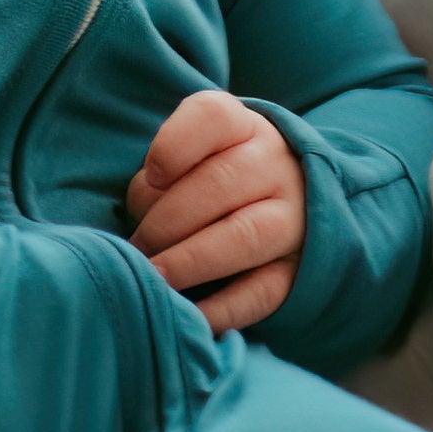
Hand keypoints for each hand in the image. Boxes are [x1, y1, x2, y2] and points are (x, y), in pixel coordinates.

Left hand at [126, 91, 305, 335]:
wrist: (292, 195)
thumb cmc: (217, 169)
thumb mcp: (196, 146)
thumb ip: (166, 164)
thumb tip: (140, 212)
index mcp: (243, 126)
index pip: (211, 117)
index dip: (174, 146)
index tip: (152, 176)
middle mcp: (275, 165)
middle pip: (220, 184)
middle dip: (166, 221)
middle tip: (135, 248)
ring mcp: (293, 219)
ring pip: (244, 236)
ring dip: (190, 261)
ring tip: (153, 278)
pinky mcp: (297, 269)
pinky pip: (262, 291)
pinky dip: (223, 308)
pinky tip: (190, 314)